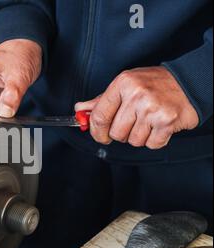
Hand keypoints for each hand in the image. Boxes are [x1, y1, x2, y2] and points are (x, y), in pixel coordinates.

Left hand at [75, 66, 199, 149]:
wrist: (189, 82)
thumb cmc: (154, 84)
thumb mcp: (126, 85)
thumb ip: (102, 100)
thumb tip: (80, 109)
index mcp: (123, 84)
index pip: (99, 116)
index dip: (96, 131)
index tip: (99, 135)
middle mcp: (137, 95)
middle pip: (115, 133)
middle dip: (122, 133)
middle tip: (133, 122)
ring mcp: (152, 109)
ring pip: (133, 141)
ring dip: (139, 136)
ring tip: (148, 121)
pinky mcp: (167, 122)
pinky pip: (151, 144)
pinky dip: (155, 140)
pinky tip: (159, 126)